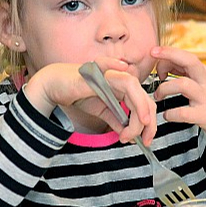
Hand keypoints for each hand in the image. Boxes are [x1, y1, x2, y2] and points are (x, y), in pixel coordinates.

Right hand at [24, 59, 156, 144]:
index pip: (145, 105)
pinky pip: (110, 66)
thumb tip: (128, 134)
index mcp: (125, 89)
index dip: (149, 124)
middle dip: (148, 123)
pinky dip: (116, 66)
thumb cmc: (78, 94)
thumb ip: (116, 120)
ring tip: (131, 131)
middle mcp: (121, 80)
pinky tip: (124, 69)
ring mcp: (110, 74)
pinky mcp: (96, 72)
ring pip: (133, 89)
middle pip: (145, 98)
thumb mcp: (102, 111)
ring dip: (139, 109)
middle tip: (144, 140)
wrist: (55, 86)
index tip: (145, 140)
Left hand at [151, 45, 205, 144]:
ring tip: (158, 96)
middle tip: (152, 58)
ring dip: (164, 89)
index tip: (154, 52)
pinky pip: (183, 112)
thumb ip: (188, 74)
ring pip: (182, 85)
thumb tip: (165, 64)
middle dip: (168, 56)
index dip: (169, 52)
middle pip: (189, 61)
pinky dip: (170, 114)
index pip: (187, 56)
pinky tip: (167, 115)